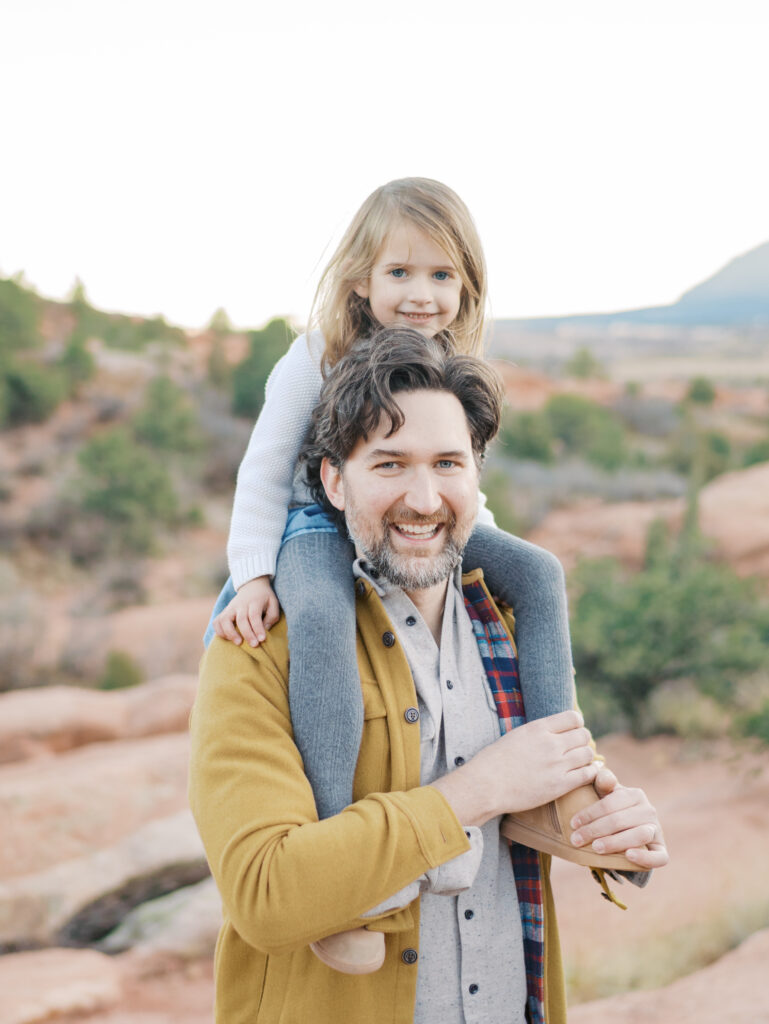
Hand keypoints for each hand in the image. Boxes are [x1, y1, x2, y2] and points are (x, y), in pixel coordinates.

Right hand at [213, 576, 280, 646]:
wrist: (252, 585)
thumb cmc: (264, 598)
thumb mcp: (273, 603)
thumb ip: (272, 616)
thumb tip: (265, 629)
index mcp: (254, 602)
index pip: (254, 616)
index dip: (257, 628)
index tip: (262, 639)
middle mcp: (240, 605)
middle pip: (241, 620)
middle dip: (247, 634)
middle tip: (254, 645)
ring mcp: (230, 608)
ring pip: (225, 620)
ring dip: (230, 633)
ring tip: (238, 643)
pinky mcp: (224, 611)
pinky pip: (217, 621)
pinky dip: (219, 631)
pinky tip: (227, 638)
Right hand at [432, 710, 598, 826]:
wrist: (486, 785)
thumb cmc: (495, 761)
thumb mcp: (516, 735)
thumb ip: (537, 732)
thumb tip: (551, 731)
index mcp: (539, 728)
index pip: (573, 718)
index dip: (576, 725)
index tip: (572, 732)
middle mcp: (551, 743)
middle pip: (584, 735)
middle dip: (582, 741)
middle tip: (576, 749)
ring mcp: (557, 764)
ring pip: (588, 754)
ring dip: (586, 757)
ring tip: (578, 762)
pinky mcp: (560, 785)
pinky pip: (587, 774)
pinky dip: (590, 773)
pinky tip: (584, 774)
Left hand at [569, 766, 668, 870]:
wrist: (628, 832)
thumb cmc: (612, 811)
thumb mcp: (606, 795)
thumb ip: (603, 783)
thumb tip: (604, 776)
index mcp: (635, 795)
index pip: (610, 803)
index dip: (590, 813)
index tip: (573, 824)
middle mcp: (649, 811)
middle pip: (620, 820)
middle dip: (595, 830)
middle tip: (576, 840)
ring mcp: (657, 831)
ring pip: (639, 836)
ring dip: (615, 842)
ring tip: (596, 848)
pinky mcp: (662, 851)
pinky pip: (660, 857)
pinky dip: (645, 857)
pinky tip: (628, 856)